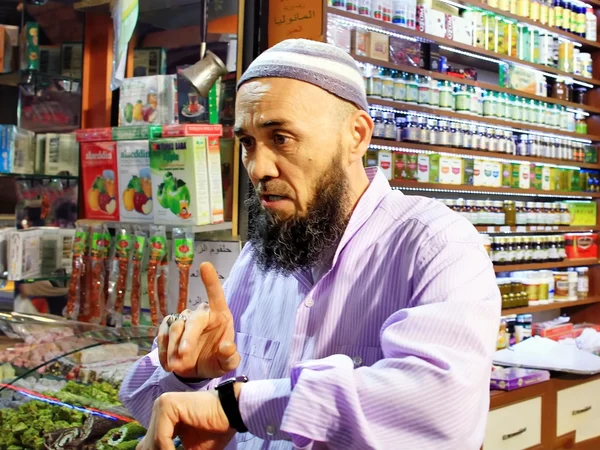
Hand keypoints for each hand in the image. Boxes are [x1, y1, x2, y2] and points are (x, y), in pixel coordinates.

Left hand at [136, 390, 235, 449]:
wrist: (232, 413)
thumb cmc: (214, 431)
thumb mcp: (189, 449)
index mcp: (163, 418)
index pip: (148, 446)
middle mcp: (160, 408)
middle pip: (147, 446)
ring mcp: (162, 404)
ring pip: (152, 443)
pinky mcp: (168, 405)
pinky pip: (161, 437)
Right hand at [158, 262, 239, 378]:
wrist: (197, 371)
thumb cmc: (216, 360)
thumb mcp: (226, 363)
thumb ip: (230, 357)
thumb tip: (227, 347)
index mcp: (220, 316)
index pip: (216, 295)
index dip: (210, 281)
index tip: (205, 265)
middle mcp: (202, 314)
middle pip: (192, 319)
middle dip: (187, 338)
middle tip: (183, 356)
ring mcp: (184, 319)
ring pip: (175, 327)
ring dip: (173, 348)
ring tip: (176, 366)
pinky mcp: (169, 327)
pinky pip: (163, 334)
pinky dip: (163, 350)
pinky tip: (168, 364)